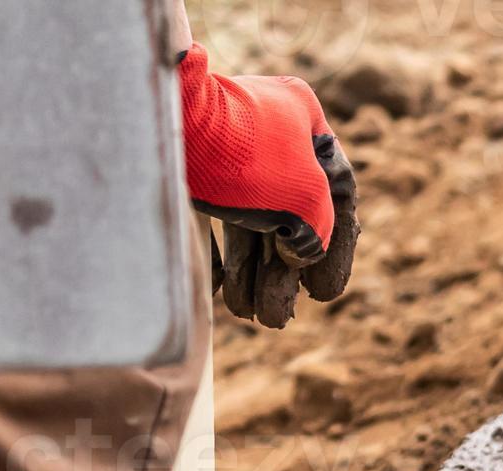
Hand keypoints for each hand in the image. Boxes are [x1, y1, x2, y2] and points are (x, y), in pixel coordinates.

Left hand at [176, 45, 358, 328]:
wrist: (165, 119)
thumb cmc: (244, 155)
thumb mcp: (305, 199)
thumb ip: (319, 233)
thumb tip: (296, 257)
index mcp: (306, 123)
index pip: (338, 195)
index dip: (337, 251)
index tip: (323, 296)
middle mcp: (270, 129)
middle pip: (289, 215)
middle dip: (281, 275)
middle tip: (275, 318)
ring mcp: (227, 144)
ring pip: (250, 219)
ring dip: (251, 272)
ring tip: (246, 314)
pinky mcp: (190, 162)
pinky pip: (214, 213)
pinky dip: (219, 251)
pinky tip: (217, 289)